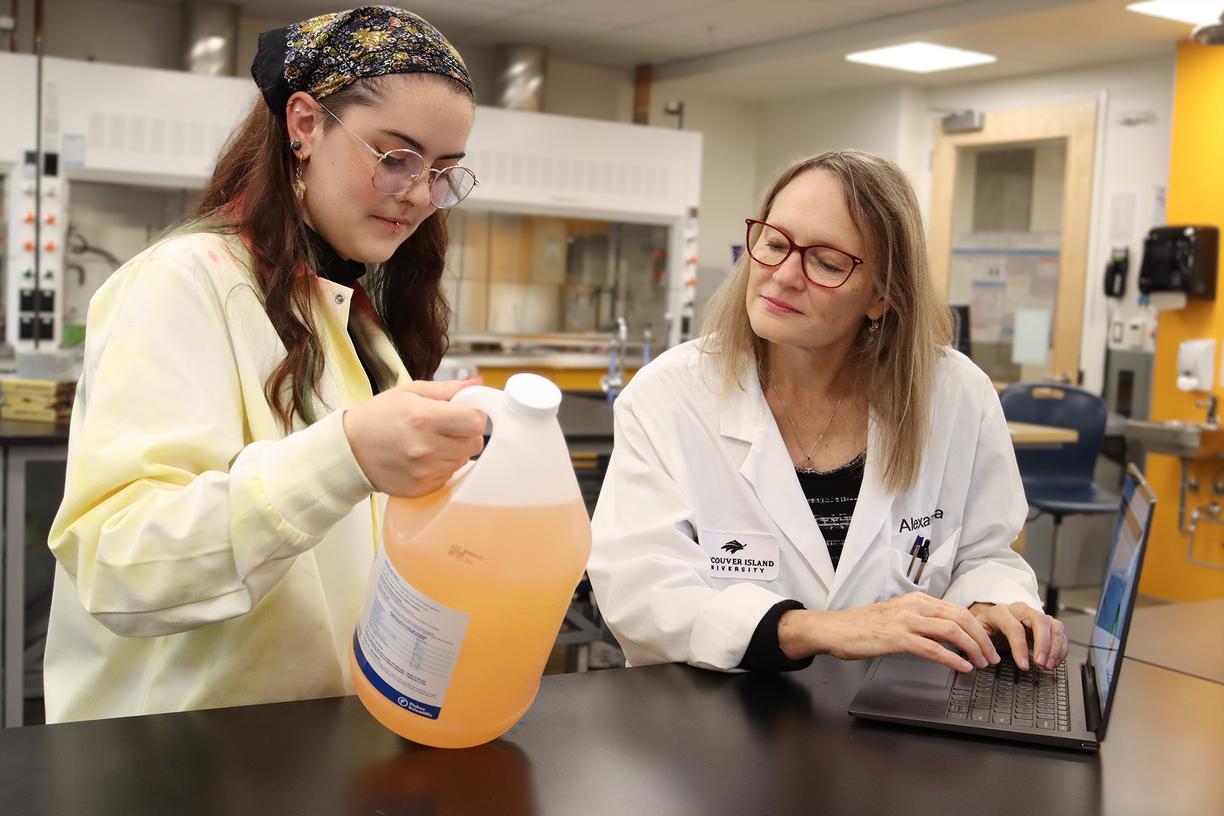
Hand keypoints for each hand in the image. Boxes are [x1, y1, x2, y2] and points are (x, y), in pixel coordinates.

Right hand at [343, 379, 486, 497]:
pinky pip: (448, 476)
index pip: (475, 422)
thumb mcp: (409, 392)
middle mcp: (426, 447)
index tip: (466, 415)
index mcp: (424, 418)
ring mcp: (423, 471)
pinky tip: (424, 458)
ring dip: (454, 451)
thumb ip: (446, 389)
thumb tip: (476, 384)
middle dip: (466, 434)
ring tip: (431, 442)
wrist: (350, 449)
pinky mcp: (421, 488)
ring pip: (463, 461)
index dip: (474, 416)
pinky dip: (442, 467)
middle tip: (448, 428)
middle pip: (474, 444)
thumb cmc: (378, 418)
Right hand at [781, 591, 1000, 672]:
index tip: (987, 644)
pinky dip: (952, 659)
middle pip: (961, 617)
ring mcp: (906, 620)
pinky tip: (962, 668)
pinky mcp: (897, 637)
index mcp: (917, 600)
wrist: (835, 629)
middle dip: (981, 638)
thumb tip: (944, 635)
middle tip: (991, 657)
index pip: (958, 609)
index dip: (978, 628)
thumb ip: (920, 621)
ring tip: (981, 664)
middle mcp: (915, 606)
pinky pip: (932, 648)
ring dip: (972, 648)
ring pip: (951, 630)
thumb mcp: (897, 617)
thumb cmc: (863, 627)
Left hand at [969, 602, 1067, 670]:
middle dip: (1043, 644)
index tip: (1023, 666)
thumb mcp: (977, 633)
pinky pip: (1060, 633)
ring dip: (1055, 647)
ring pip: (1053, 625)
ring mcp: (1035, 615)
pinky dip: (1061, 648)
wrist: (991, 619)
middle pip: (1039, 621)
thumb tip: (985, 659)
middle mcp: (1020, 610)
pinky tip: (1054, 661)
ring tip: (1049, 665)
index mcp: (1000, 612)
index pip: (1014, 627)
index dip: (1020, 648)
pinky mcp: (1046, 623)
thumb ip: (979, 644)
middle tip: (1041, 664)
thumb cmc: (985, 627)